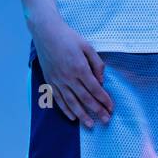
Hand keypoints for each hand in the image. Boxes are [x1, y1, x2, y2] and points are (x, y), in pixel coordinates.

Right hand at [31, 11, 113, 127]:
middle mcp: (68, 77)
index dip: (104, 100)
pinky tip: (73, 117)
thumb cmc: (69, 37)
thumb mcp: (87, 46)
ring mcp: (57, 80)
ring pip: (71, 102)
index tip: (111, 108)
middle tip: (106, 120)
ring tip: (90, 125)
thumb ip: (97, 64)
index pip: (95, 89)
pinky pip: (58, 99)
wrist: (46, 32)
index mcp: (80, 68)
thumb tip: (101, 80)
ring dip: (82, 115)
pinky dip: (65, 109)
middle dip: (97, 110)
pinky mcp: (50, 81)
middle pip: (85, 98)